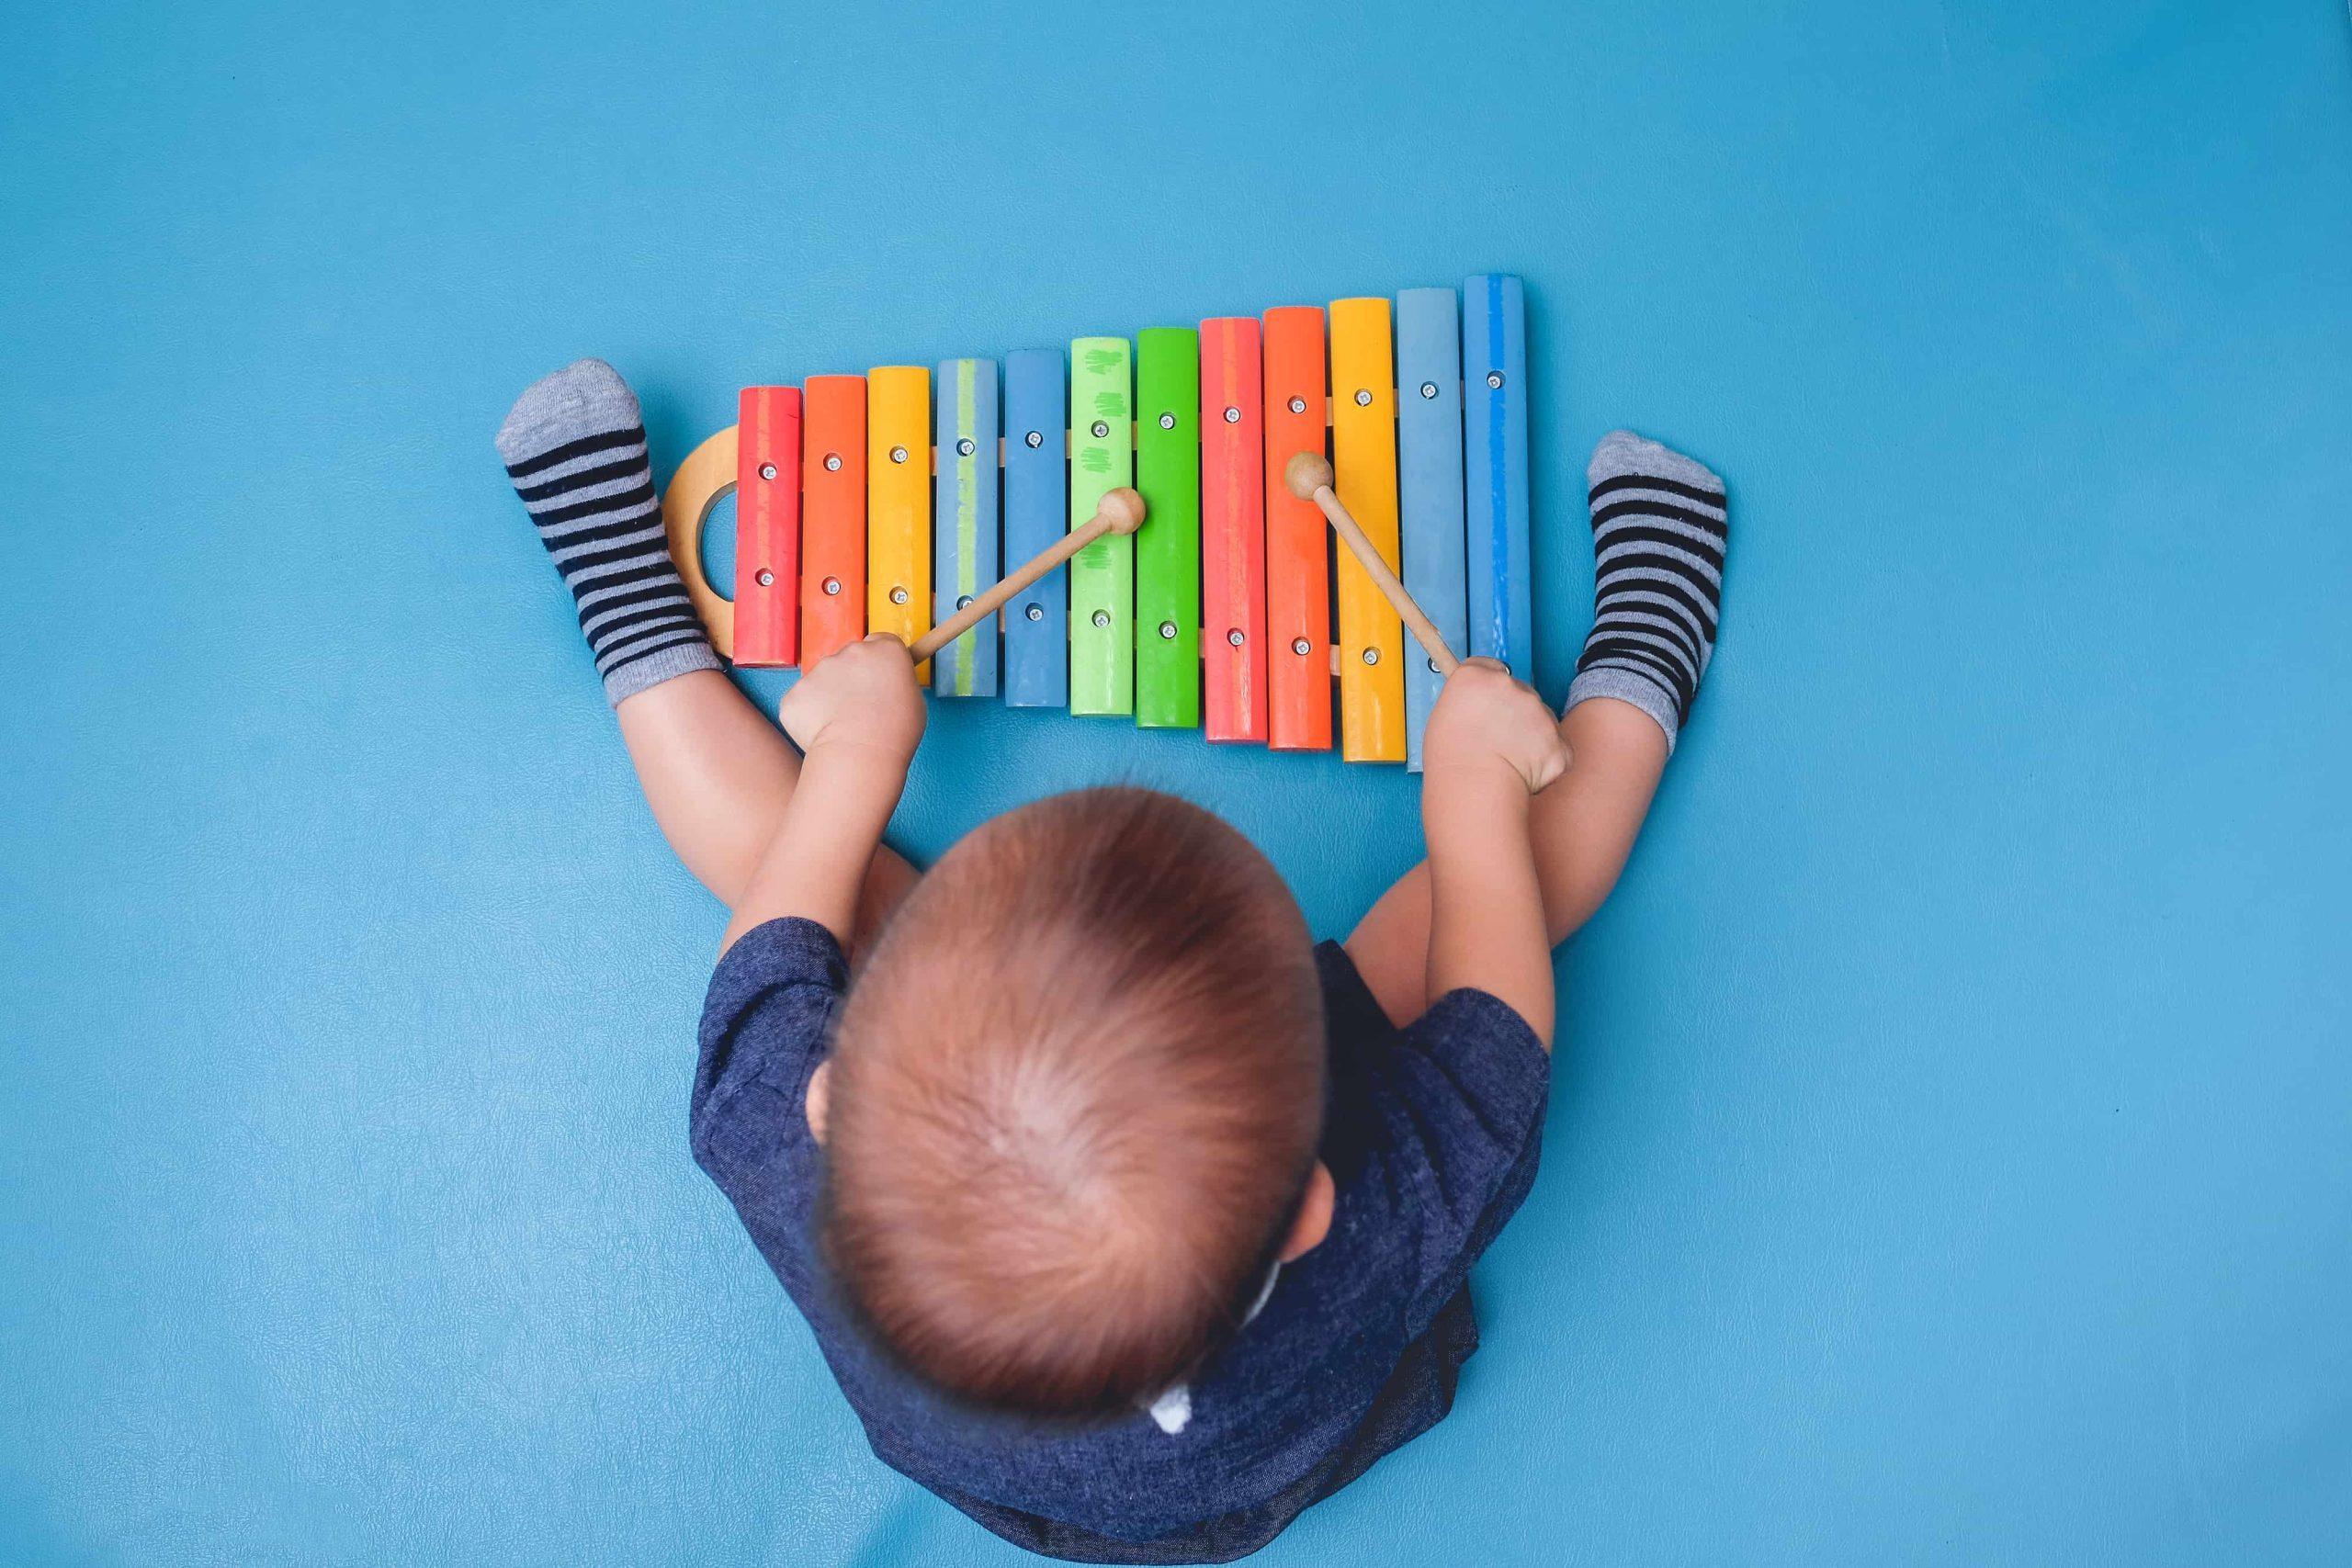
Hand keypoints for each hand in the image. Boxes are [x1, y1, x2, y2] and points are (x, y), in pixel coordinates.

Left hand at [778, 634, 925, 765]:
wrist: (860, 752)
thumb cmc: (895, 732)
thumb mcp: (913, 699)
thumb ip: (895, 681)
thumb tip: (884, 687)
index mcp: (885, 650)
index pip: (879, 643)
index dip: (877, 663)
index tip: (877, 679)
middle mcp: (850, 652)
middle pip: (847, 659)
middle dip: (850, 679)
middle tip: (859, 709)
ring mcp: (819, 670)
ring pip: (822, 681)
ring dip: (829, 698)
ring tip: (842, 727)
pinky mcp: (796, 692)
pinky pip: (803, 702)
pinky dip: (809, 717)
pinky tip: (823, 734)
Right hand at [1422, 659, 1569, 794]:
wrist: (1473, 789)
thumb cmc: (1449, 761)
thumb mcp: (1443, 718)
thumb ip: (1469, 704)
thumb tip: (1480, 709)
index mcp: (1476, 677)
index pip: (1491, 668)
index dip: (1492, 689)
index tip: (1490, 704)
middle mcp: (1510, 685)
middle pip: (1520, 693)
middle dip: (1514, 715)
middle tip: (1495, 743)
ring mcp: (1539, 711)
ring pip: (1541, 720)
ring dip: (1531, 738)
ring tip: (1507, 764)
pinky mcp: (1558, 739)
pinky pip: (1556, 748)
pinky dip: (1546, 763)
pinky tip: (1524, 775)